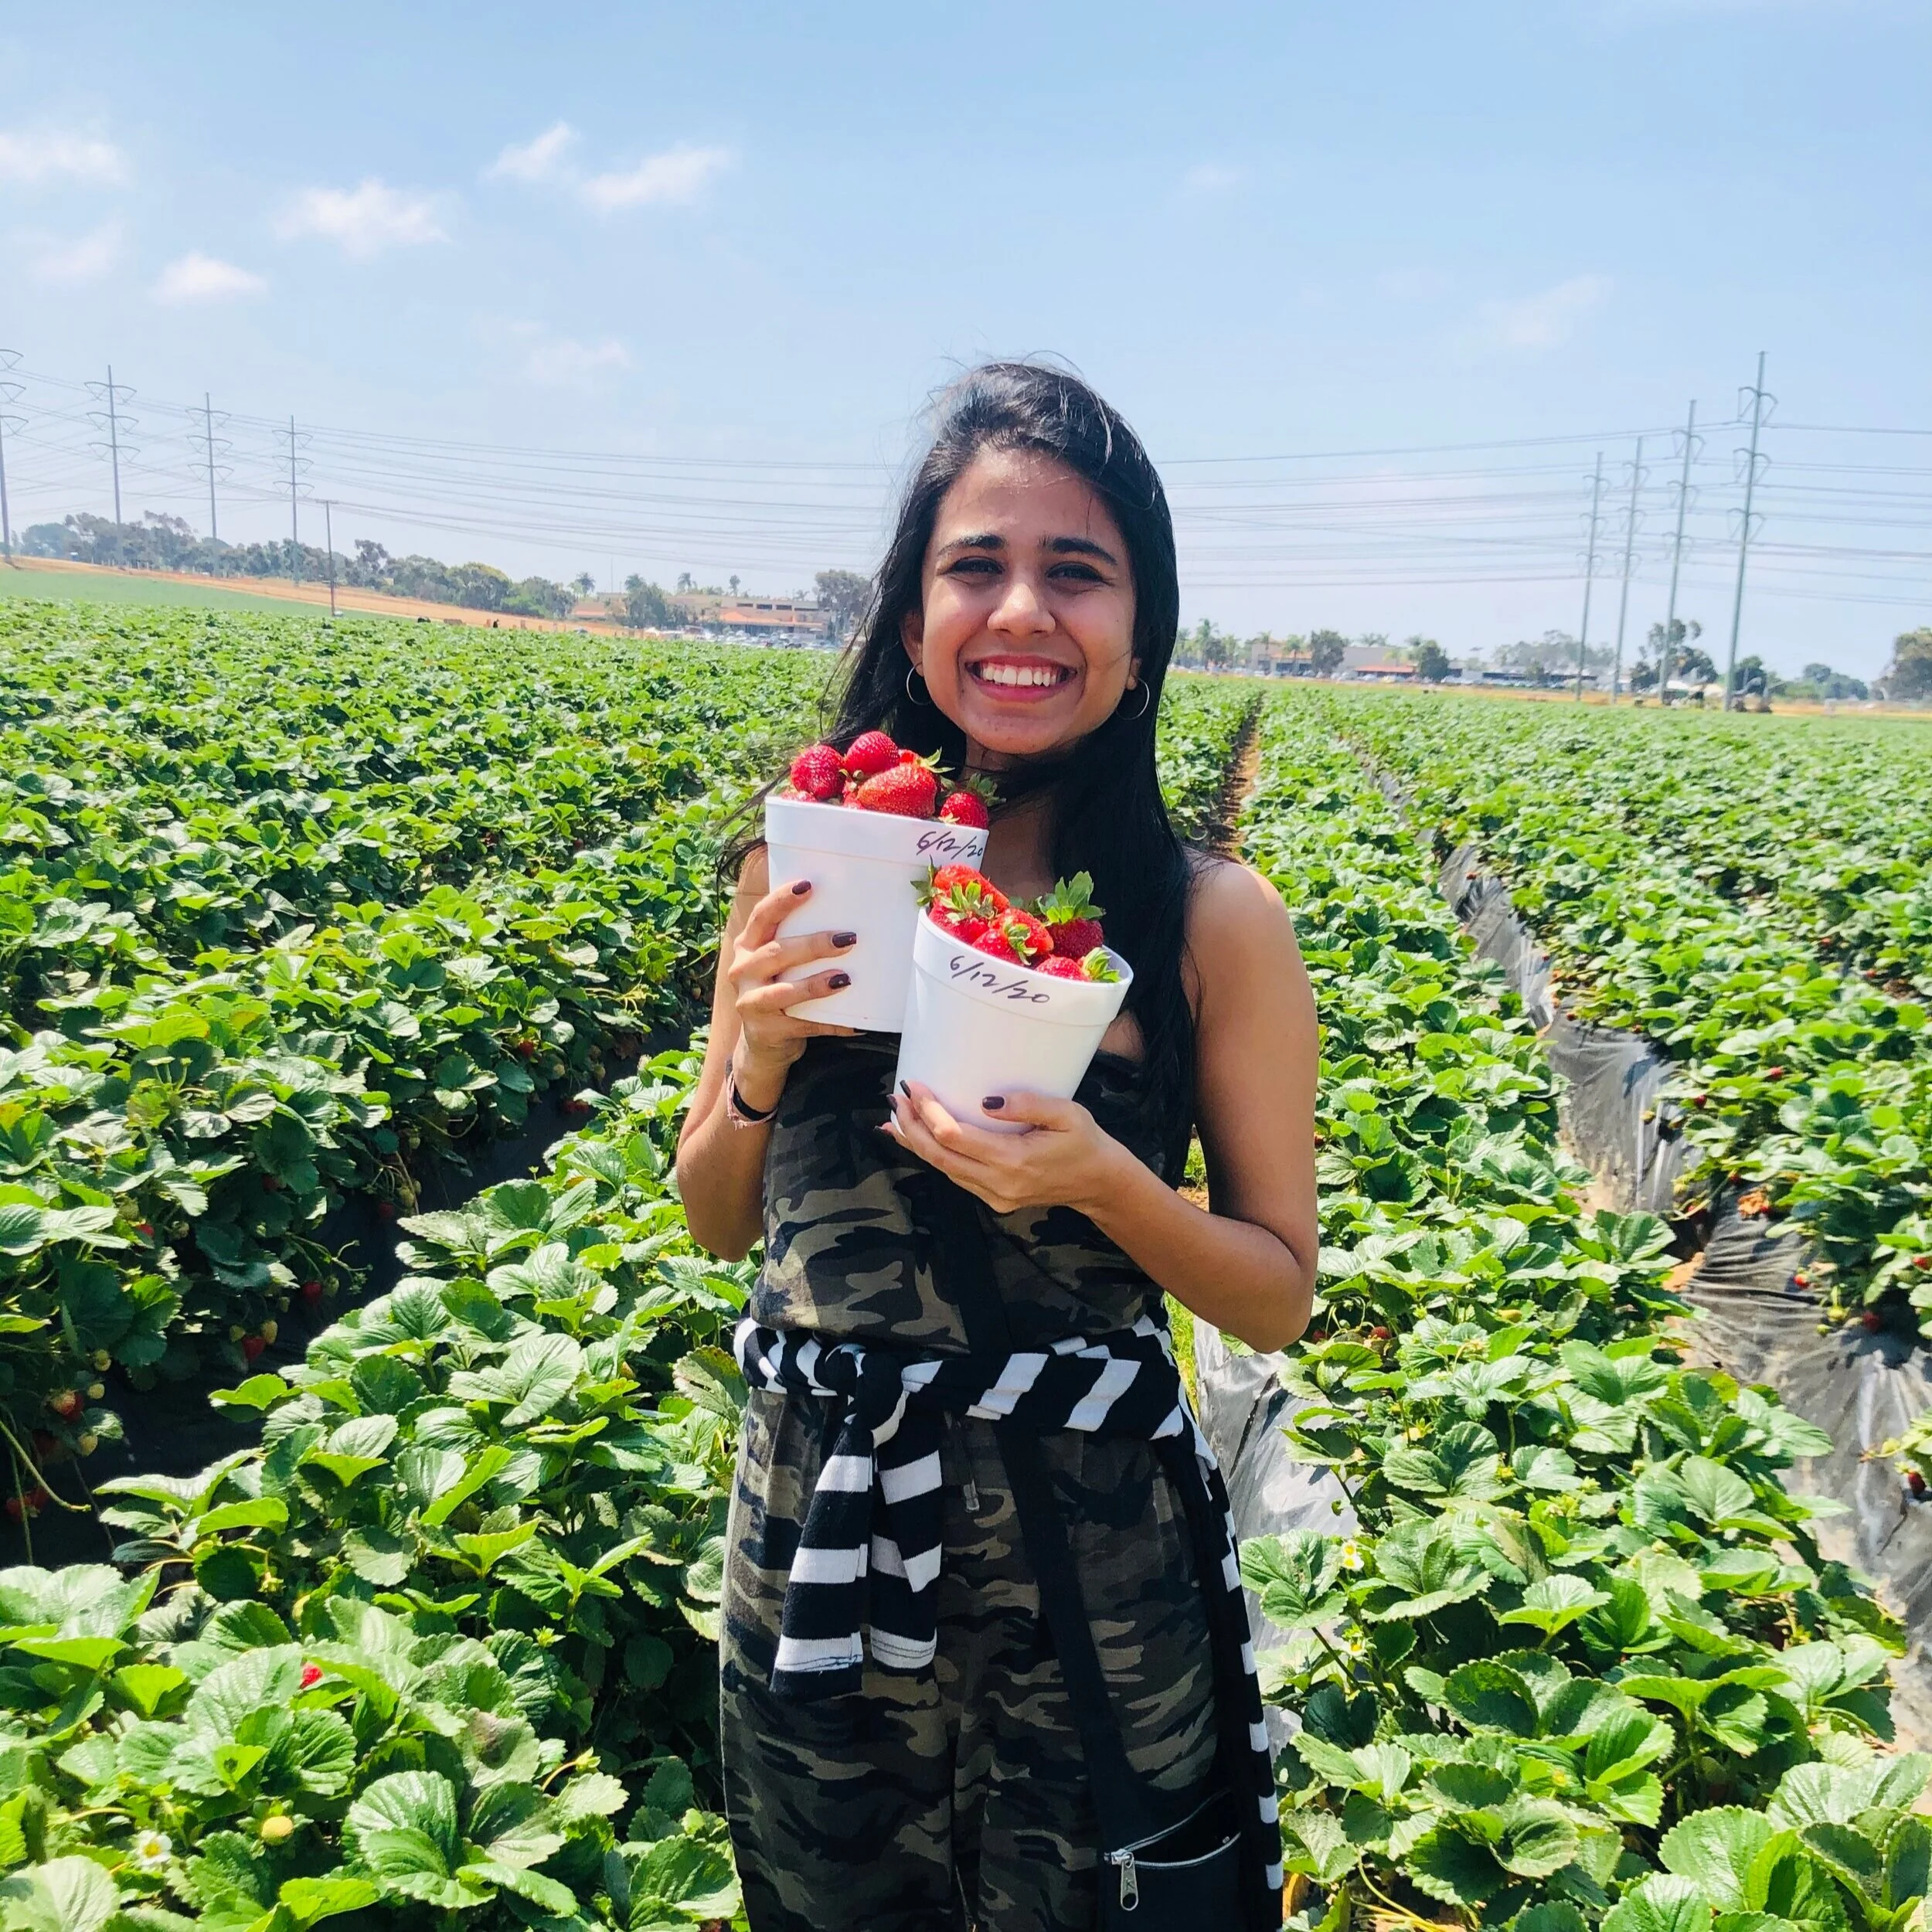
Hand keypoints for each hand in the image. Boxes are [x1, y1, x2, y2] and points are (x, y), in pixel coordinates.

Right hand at [727, 878, 858, 1105]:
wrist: (762, 1042)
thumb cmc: (778, 989)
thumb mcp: (777, 963)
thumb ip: (795, 940)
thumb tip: (849, 916)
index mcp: (747, 946)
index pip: (762, 917)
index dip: (782, 900)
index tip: (808, 886)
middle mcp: (743, 971)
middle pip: (776, 953)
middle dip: (813, 945)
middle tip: (847, 939)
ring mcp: (751, 1003)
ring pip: (783, 992)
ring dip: (815, 985)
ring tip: (844, 979)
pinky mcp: (765, 1030)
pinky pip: (802, 1025)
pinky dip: (830, 1024)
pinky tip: (855, 1024)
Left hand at [883, 1081, 1131, 1217]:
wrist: (1098, 1183)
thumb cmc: (1085, 1142)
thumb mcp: (1067, 1114)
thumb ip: (1029, 1104)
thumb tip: (987, 1099)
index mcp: (1013, 1161)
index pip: (955, 1136)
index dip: (928, 1112)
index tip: (915, 1087)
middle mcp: (997, 1183)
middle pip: (939, 1156)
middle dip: (912, 1126)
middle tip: (896, 1097)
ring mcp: (993, 1196)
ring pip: (942, 1169)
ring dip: (916, 1142)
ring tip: (896, 1116)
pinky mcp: (993, 1198)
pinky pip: (955, 1175)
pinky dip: (933, 1155)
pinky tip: (918, 1139)